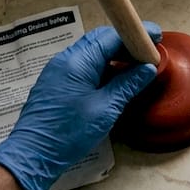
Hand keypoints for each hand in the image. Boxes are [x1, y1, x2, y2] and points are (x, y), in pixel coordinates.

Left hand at [0, 22, 160, 189]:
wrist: (34, 154)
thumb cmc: (70, 132)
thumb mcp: (106, 108)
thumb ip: (128, 84)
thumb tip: (148, 68)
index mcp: (78, 61)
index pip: (111, 36)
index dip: (135, 34)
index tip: (156, 37)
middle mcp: (65, 59)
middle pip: (100, 40)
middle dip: (125, 43)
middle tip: (148, 51)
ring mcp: (58, 70)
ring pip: (91, 53)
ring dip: (114, 56)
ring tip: (136, 66)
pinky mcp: (56, 83)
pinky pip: (82, 66)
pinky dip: (101, 67)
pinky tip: (114, 79)